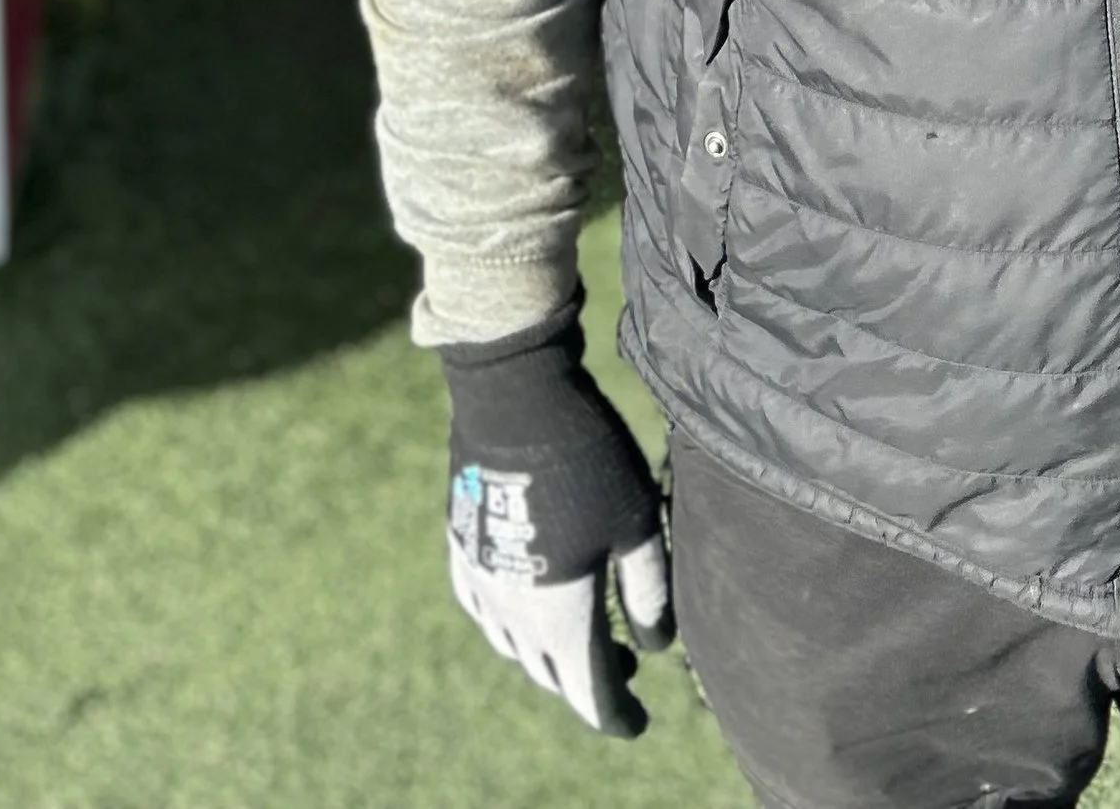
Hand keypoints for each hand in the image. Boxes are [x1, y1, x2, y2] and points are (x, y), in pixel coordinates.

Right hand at [440, 302, 673, 736]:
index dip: (618, 716)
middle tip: (623, 671)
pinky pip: (481, 607)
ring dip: (548, 653)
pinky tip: (523, 605)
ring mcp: (480, 580)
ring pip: (513, 644)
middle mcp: (512, 614)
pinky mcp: (461, 544)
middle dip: (588, 683)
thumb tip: (657, 646)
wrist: (513, 397)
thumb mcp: (637, 523)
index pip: (590, 694)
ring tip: (582, 636)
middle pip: (550, 673)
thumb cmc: (587, 458)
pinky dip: (508, 622)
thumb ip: (648, 592)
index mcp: (559, 619)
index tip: (637, 723)